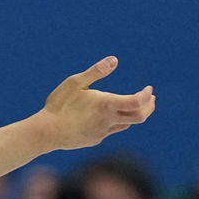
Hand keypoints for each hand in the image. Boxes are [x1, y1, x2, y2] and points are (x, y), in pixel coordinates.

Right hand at [34, 56, 154, 150]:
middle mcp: (109, 120)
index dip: (146, 95)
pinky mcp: (96, 138)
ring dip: (134, 114)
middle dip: (148, 107)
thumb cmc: (60, 104)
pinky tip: (108, 116)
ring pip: (127, 124)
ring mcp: (103, 132)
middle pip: (140, 117)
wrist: (47, 132)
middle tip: (151, 98)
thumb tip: (114, 60)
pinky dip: (117, 121)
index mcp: (106, 104)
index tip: (149, 89)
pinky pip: (112, 130)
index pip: (137, 102)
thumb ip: (96, 71)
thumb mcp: (75, 82)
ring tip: (133, 105)